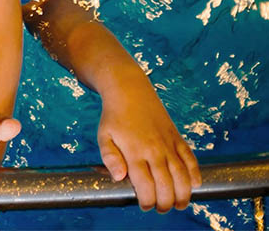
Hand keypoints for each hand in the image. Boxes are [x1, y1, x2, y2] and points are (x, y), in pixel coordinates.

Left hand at [97, 75, 200, 211]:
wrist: (129, 90)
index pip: (145, 186)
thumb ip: (110, 158)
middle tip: (162, 209)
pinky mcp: (177, 137)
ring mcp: (168, 144)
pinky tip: (195, 184)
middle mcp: (154, 150)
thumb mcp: (103, 136)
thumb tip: (119, 178)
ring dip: (184, 193)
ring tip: (180, 204)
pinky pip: (190, 158)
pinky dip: (195, 172)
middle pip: (166, 185)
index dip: (146, 200)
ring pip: (182, 175)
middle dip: (166, 202)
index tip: (144, 205)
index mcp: (134, 152)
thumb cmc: (114, 116)